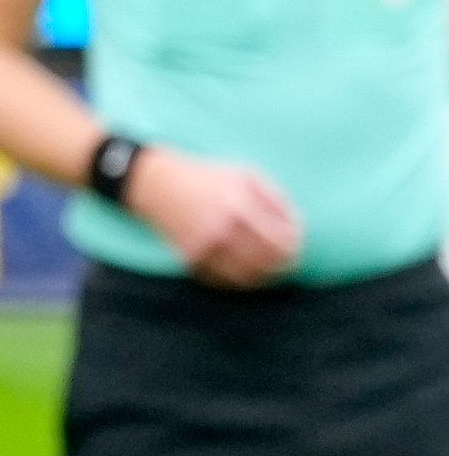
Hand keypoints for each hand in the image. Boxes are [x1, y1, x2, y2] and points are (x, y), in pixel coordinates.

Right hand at [121, 145, 302, 287]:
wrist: (156, 184)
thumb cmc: (208, 176)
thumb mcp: (246, 175)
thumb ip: (275, 198)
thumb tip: (296, 226)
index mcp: (240, 205)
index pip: (281, 239)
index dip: (296, 244)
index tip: (299, 242)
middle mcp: (222, 229)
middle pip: (267, 261)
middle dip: (284, 264)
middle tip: (290, 262)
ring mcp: (204, 246)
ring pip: (246, 276)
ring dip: (264, 277)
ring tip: (272, 271)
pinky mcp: (189, 257)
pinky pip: (222, 280)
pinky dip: (238, 281)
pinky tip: (245, 273)